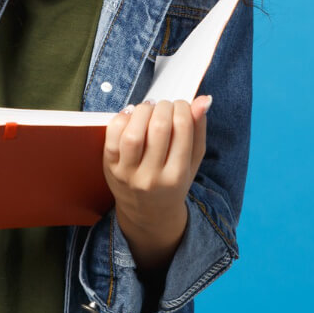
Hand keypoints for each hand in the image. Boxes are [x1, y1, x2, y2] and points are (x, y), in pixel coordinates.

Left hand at [102, 96, 210, 272]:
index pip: (182, 128)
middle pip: (159, 127)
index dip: (182, 108)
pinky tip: (131, 116)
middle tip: (165, 105)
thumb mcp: (192, 161)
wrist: (147, 212)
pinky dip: (122, 118)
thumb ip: (198, 129)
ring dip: (143, 111)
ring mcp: (129, 173)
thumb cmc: (172, 182)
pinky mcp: (110, 167)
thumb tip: (203, 100)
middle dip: (164, 106)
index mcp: (177, 175)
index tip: (181, 105)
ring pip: (134, 133)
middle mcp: (152, 177)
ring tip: (148, 108)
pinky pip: (112, 136)